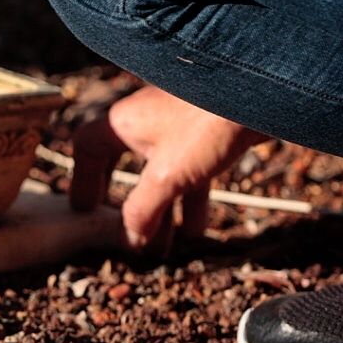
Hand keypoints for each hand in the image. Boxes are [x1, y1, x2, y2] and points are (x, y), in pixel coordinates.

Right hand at [69, 85, 264, 253]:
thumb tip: (128, 238)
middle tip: (123, 231)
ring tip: (165, 247)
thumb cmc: (206, 125)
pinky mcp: (204, 134)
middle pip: (124, 164)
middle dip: (126, 202)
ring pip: (159, 173)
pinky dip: (187, 200)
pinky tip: (197, 229)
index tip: (85, 209)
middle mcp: (145, 121)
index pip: (88, 147)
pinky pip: (187, 171)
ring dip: (161, 209)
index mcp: (124, 122)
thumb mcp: (168, 176)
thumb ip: (144, 209)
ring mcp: (176, 127)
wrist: (259, 95)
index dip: (83, 179)